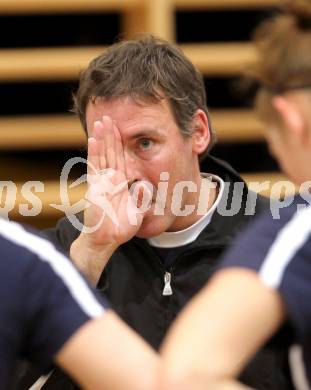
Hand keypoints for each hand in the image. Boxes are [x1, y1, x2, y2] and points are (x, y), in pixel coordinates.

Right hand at [70, 116, 144, 283]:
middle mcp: (111, 178)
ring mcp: (101, 181)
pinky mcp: (94, 187)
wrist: (109, 238)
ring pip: (102, 155)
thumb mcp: (138, 211)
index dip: (120, 142)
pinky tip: (93, 140)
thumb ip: (142, 198)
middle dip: (110, 134)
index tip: (120, 127)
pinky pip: (94, 168)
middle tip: (108, 117)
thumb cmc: (123, 225)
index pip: (121, 156)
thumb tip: (144, 186)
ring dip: (101, 139)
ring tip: (101, 122)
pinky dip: (93, 154)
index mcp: (122, 180)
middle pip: (110, 151)